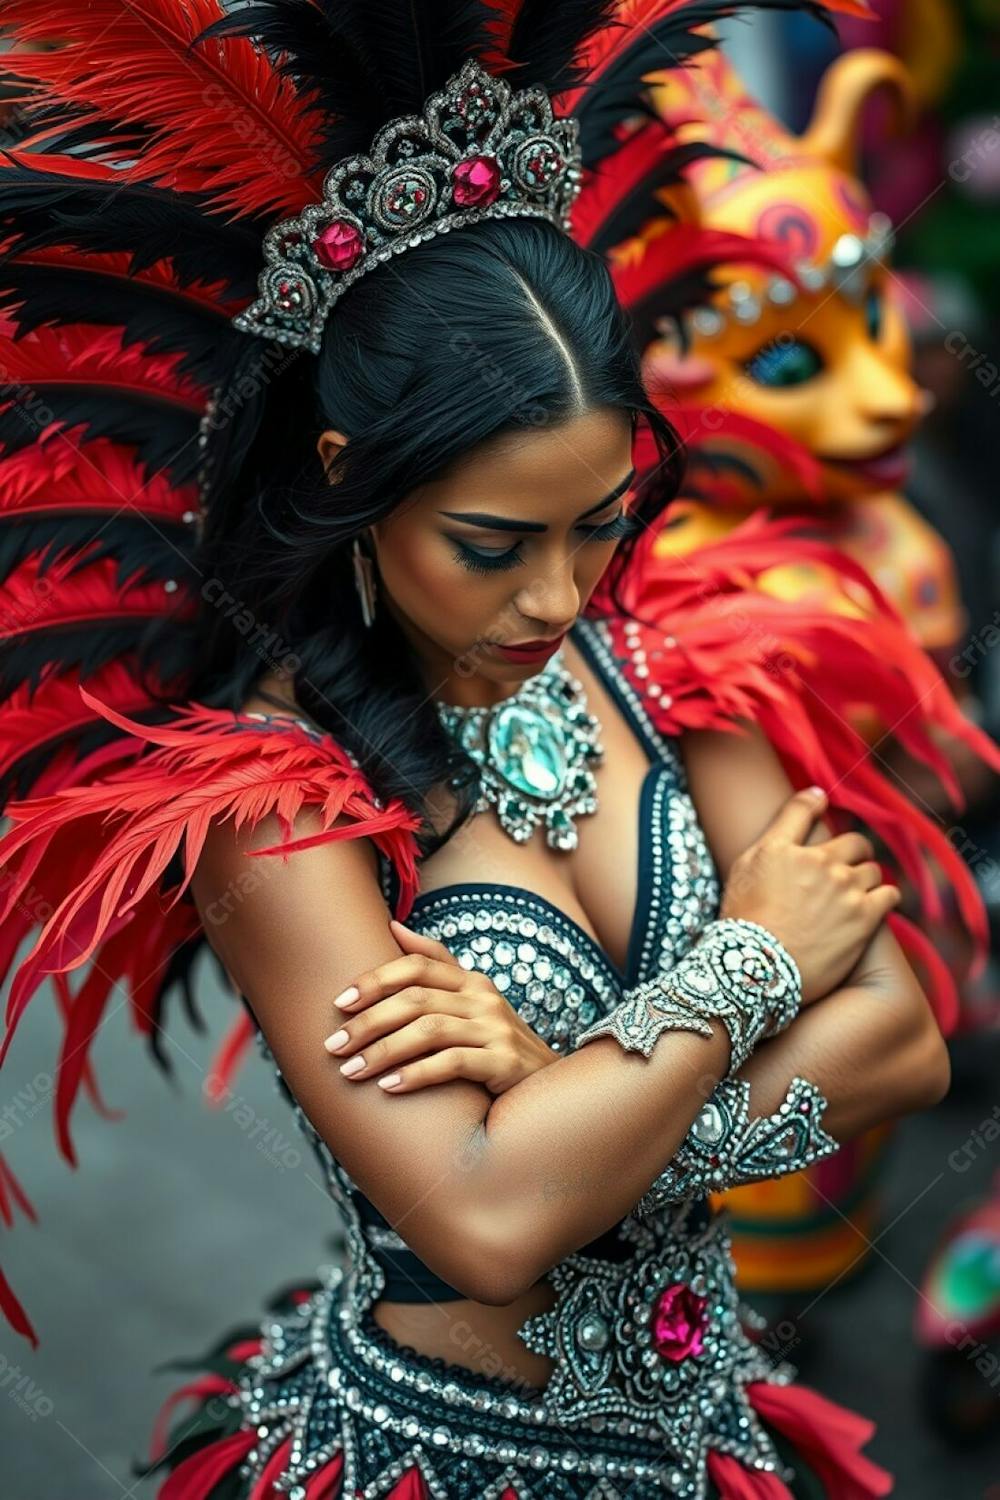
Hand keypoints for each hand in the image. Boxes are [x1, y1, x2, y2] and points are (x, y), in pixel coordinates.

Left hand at [322, 919, 557, 1093]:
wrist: (547, 1085)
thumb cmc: (495, 1044)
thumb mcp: (470, 1001)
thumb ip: (435, 964)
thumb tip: (393, 926)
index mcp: (470, 980)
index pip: (416, 965)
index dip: (375, 980)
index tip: (339, 1003)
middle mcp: (484, 997)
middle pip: (415, 999)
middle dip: (368, 1022)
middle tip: (334, 1045)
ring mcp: (496, 1028)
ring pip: (428, 1030)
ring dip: (383, 1051)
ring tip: (350, 1071)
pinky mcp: (504, 1062)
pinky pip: (452, 1063)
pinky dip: (416, 1074)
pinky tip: (388, 1088)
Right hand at [720, 786, 900, 1004]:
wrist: (756, 969)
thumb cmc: (744, 920)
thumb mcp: (744, 866)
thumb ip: (779, 829)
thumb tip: (815, 795)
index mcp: (784, 847)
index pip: (805, 807)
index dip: (815, 802)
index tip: (820, 803)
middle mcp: (819, 862)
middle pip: (854, 842)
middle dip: (853, 852)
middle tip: (847, 867)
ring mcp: (845, 890)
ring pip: (873, 870)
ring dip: (866, 879)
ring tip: (855, 896)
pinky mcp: (864, 918)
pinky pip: (889, 895)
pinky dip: (883, 897)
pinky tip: (873, 907)